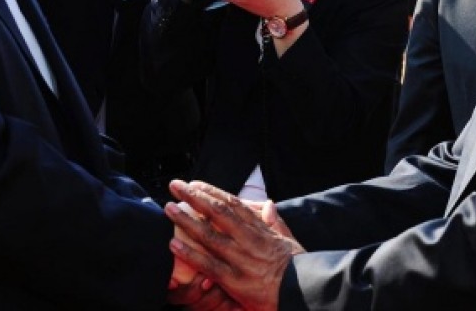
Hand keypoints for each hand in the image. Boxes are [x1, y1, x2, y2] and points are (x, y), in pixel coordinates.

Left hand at [166, 180, 304, 310]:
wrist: (306, 292)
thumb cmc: (299, 268)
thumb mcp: (289, 240)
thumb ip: (276, 223)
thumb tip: (269, 204)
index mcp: (260, 230)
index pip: (232, 205)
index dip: (212, 192)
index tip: (195, 184)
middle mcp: (248, 240)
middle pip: (217, 213)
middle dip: (194, 197)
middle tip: (176, 186)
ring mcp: (241, 259)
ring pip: (209, 235)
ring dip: (186, 220)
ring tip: (169, 209)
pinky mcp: (235, 281)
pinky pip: (208, 264)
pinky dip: (190, 253)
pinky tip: (174, 243)